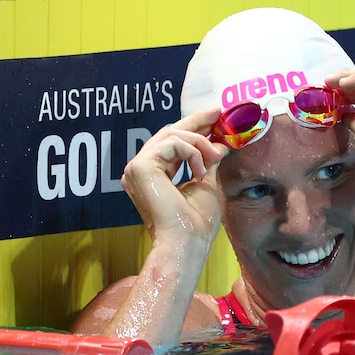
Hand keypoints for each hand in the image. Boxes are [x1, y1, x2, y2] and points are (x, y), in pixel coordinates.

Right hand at [121, 108, 228, 245]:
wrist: (187, 241)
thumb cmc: (196, 222)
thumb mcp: (205, 184)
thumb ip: (205, 162)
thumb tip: (217, 144)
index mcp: (153, 175)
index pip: (172, 144)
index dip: (193, 128)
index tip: (215, 117)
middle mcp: (140, 170)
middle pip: (168, 133)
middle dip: (196, 123)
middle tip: (217, 113)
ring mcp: (136, 168)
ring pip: (171, 136)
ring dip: (200, 142)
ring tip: (217, 155)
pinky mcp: (140, 167)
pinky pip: (171, 144)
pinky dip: (192, 152)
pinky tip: (200, 171)